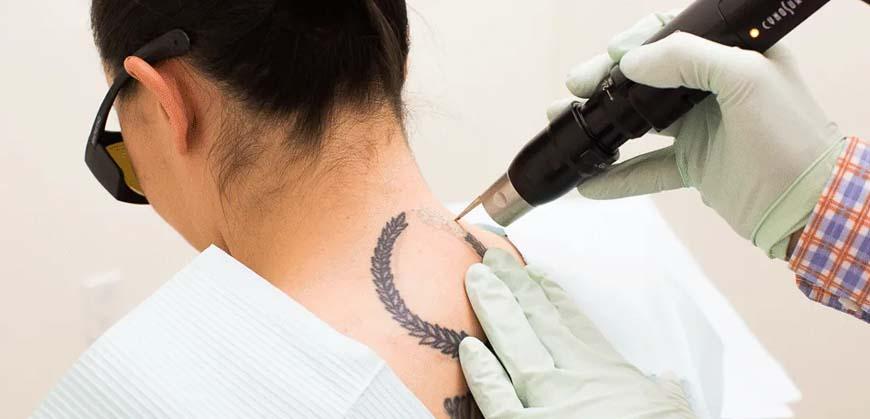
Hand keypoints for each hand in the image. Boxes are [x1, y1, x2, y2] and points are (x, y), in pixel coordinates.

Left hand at [459, 249, 695, 418]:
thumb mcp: (672, 408)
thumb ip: (661, 390)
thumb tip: (665, 380)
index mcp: (608, 370)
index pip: (574, 323)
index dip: (551, 296)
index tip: (534, 272)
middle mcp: (577, 377)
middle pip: (540, 320)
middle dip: (514, 286)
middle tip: (492, 258)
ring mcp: (552, 402)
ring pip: (516, 345)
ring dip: (495, 308)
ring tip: (476, 278)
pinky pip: (499, 400)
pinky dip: (483, 374)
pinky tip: (467, 348)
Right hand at [550, 11, 844, 259]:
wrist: (811, 209)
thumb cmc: (791, 137)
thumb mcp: (746, 80)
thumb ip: (689, 59)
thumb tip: (629, 62)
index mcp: (732, 56)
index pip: (673, 35)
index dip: (636, 41)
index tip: (611, 56)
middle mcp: (712, 88)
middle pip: (646, 76)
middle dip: (604, 80)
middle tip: (575, 86)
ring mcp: (701, 128)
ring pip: (638, 120)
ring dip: (600, 123)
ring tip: (561, 122)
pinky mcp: (694, 166)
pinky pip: (646, 169)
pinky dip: (617, 178)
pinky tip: (588, 184)